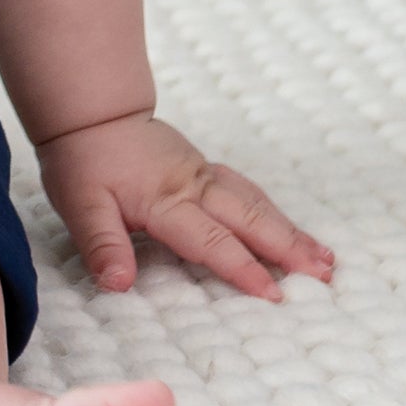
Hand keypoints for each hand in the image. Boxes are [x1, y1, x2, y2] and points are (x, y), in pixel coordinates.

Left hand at [37, 109, 335, 298]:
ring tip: (326, 260)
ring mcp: (203, 174)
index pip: (209, 240)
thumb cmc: (82, 161)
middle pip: (249, 218)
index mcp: (165, 200)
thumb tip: (118, 284)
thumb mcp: (79, 204)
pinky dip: (275, 212)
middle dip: (289, 249)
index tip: (275, 294)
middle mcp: (193, 186)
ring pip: (255, 203)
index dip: (242, 267)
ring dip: (291, 231)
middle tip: (326, 278)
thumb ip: (102, 244)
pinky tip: (291, 230)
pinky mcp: (204, 168)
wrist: (89, 111)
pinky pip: (248, 191)